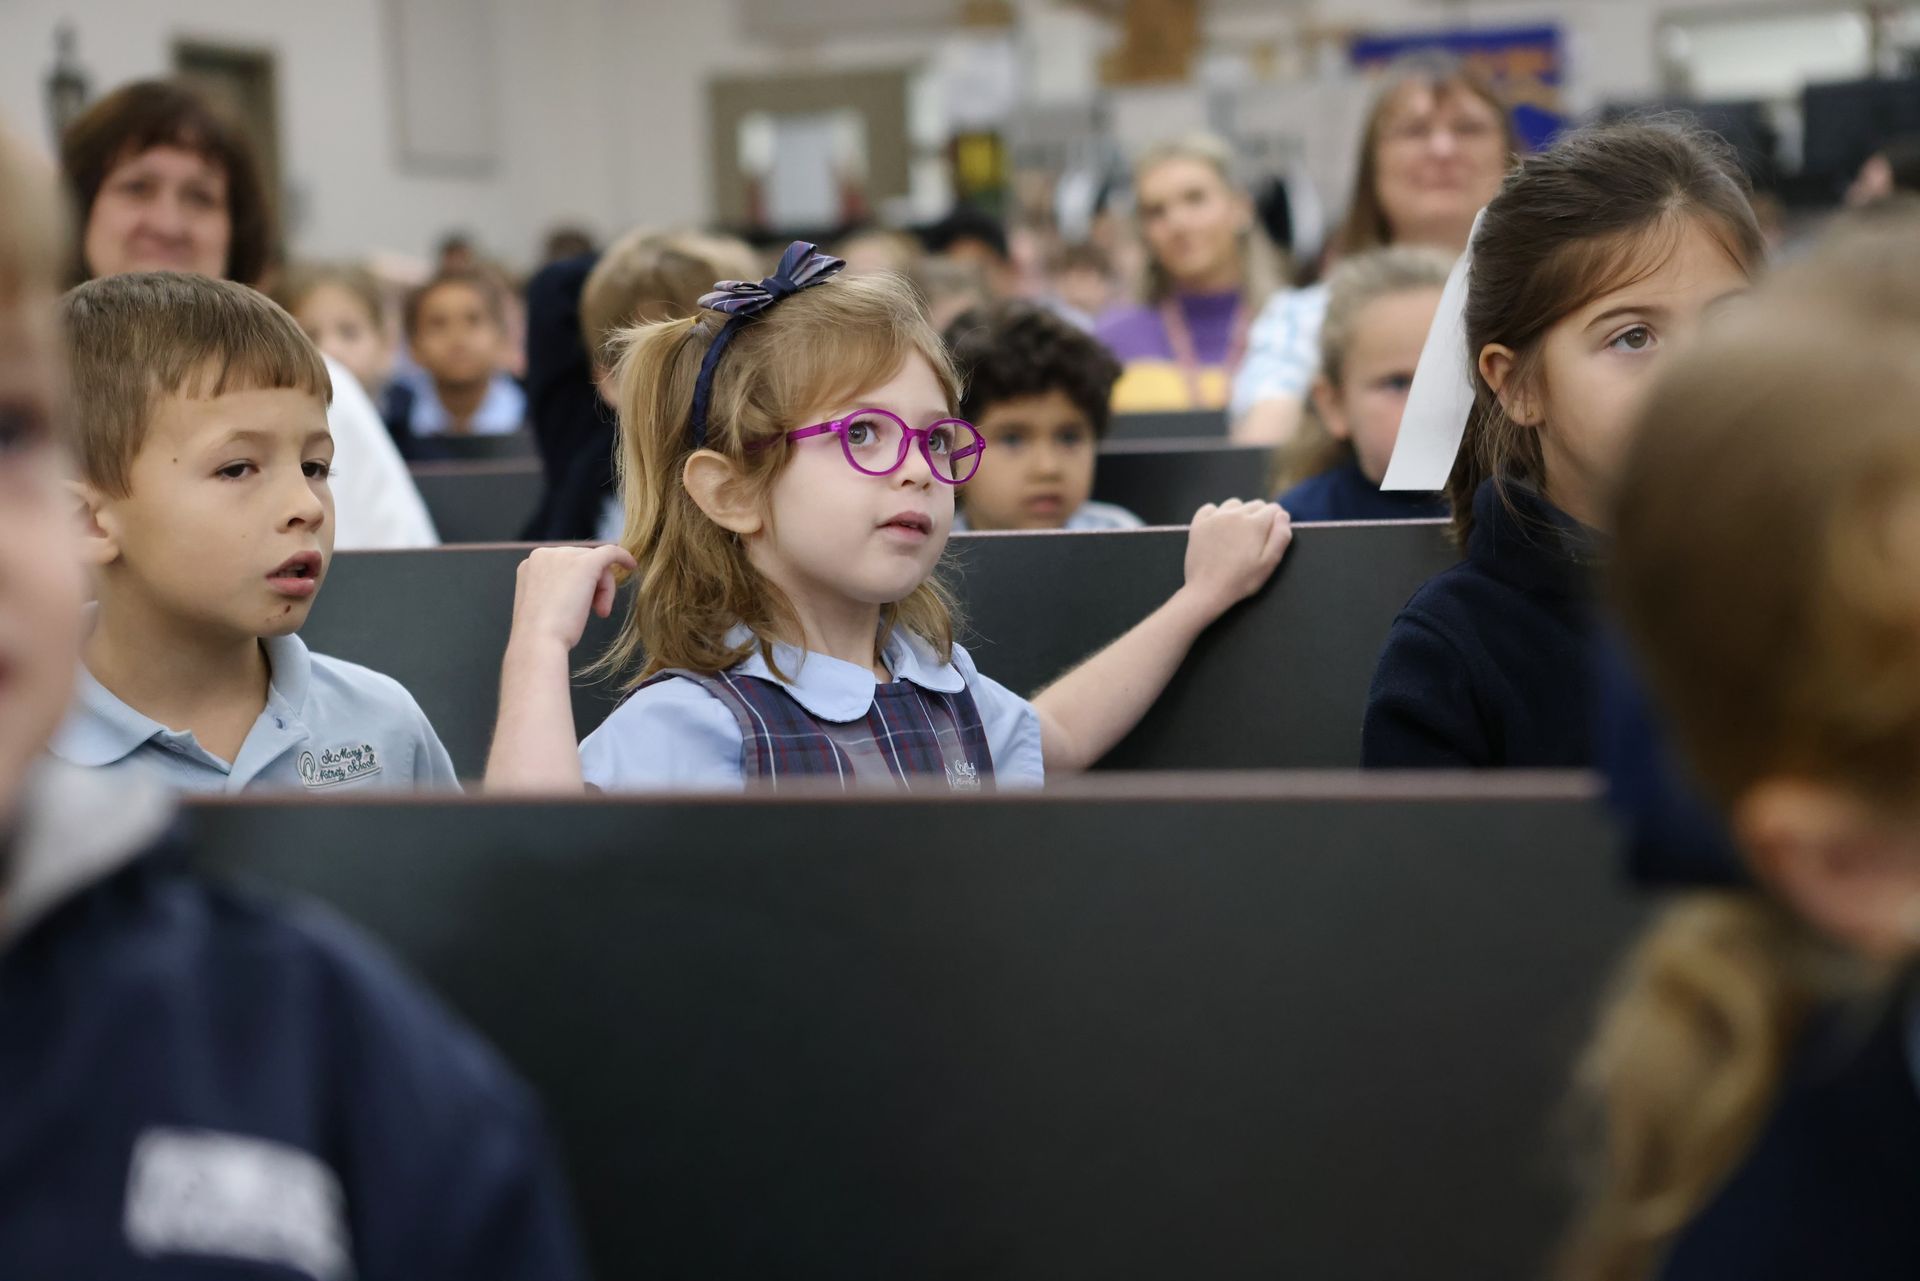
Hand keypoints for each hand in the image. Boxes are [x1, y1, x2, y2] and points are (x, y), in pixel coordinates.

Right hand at [507, 544, 637, 654]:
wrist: (540, 641)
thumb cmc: (543, 633)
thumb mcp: (545, 604)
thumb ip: (556, 588)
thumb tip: (576, 586)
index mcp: (531, 564)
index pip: (565, 564)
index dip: (579, 583)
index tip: (583, 604)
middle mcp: (544, 554)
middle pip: (581, 561)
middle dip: (593, 585)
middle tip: (596, 611)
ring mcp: (563, 556)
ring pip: (596, 563)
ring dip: (603, 588)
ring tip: (599, 612)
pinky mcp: (585, 563)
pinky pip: (609, 551)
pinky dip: (622, 557)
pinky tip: (631, 565)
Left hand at [1178, 499, 1291, 621]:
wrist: (1207, 590)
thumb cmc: (1242, 580)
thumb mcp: (1269, 563)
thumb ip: (1280, 537)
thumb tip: (1283, 515)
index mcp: (1255, 523)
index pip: (1274, 509)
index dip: (1276, 521)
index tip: (1272, 534)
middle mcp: (1235, 514)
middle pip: (1255, 505)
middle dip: (1260, 517)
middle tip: (1255, 539)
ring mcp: (1215, 517)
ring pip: (1234, 504)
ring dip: (1239, 514)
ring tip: (1237, 534)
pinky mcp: (1198, 523)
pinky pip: (1210, 508)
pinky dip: (1216, 514)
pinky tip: (1218, 528)